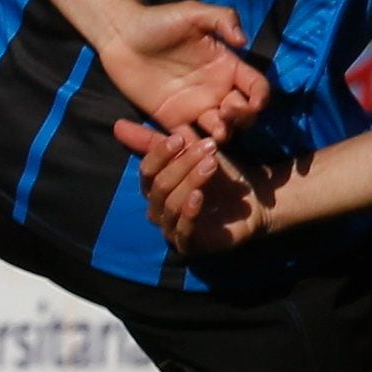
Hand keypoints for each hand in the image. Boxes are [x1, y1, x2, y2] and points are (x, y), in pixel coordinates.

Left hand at [98, 0, 269, 141]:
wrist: (121, 35)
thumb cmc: (159, 20)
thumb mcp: (194, 12)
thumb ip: (223, 18)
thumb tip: (243, 40)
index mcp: (227, 66)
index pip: (256, 87)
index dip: (261, 96)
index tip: (255, 102)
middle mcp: (216, 90)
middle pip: (244, 114)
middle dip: (243, 118)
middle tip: (227, 112)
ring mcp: (195, 107)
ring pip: (222, 131)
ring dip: (225, 135)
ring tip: (217, 132)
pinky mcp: (173, 120)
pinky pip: (191, 141)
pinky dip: (197, 149)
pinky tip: (197, 147)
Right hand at [113, 119, 291, 254]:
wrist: (255, 200)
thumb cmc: (221, 176)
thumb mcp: (191, 153)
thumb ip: (156, 141)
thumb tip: (117, 125)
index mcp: (154, 189)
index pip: (147, 171)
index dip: (160, 154)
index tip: (180, 138)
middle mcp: (158, 210)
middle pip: (160, 186)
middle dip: (183, 164)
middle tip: (208, 147)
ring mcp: (172, 229)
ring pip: (172, 204)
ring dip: (191, 180)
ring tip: (212, 163)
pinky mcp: (189, 245)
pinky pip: (183, 231)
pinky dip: (189, 212)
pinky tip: (199, 196)